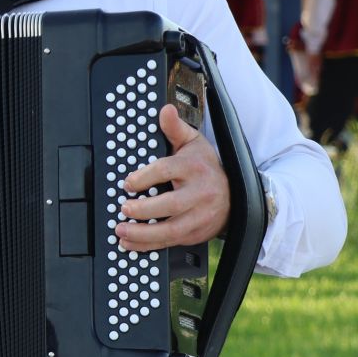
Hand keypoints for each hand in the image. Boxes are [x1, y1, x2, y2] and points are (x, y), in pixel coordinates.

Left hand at [117, 105, 229, 250]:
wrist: (236, 195)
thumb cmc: (205, 167)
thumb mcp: (193, 143)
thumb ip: (175, 129)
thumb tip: (165, 110)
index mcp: (195, 168)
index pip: (167, 170)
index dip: (145, 177)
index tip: (128, 182)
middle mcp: (200, 193)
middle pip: (170, 204)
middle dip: (144, 210)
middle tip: (124, 209)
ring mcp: (200, 216)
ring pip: (171, 229)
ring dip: (143, 234)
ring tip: (121, 231)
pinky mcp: (196, 234)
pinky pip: (170, 242)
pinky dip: (148, 246)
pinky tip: (131, 244)